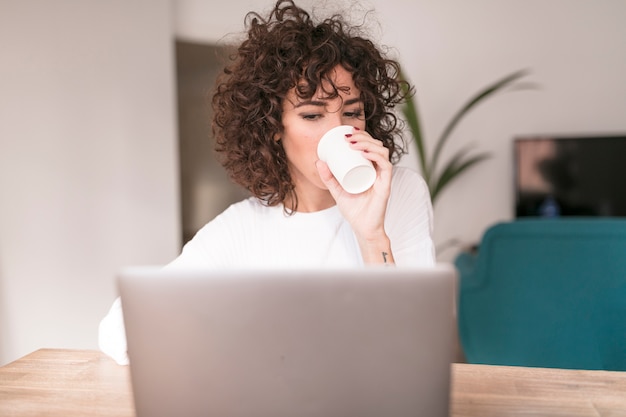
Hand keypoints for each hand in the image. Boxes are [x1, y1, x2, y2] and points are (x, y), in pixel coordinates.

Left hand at [315, 128, 392, 242]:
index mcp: (370, 169)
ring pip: (382, 152)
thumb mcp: (337, 190)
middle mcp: (379, 170)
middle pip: (376, 146)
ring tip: (353, 144)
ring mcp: (383, 177)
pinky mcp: (386, 185)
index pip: (370, 146)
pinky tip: (365, 153)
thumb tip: (319, 161)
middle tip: (347, 138)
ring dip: (368, 144)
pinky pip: (386, 166)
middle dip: (363, 137)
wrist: (362, 228)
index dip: (361, 136)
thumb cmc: (354, 210)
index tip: (346, 133)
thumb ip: (328, 178)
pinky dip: (376, 157)